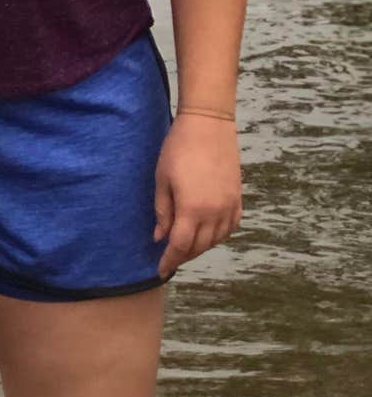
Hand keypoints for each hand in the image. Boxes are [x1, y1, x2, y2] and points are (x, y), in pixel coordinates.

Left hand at [153, 115, 242, 279]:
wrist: (208, 125)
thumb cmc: (178, 149)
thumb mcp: (162, 179)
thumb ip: (163, 211)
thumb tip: (159, 237)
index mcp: (192, 209)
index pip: (179, 245)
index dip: (169, 260)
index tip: (161, 271)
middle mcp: (215, 213)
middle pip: (199, 246)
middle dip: (183, 255)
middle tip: (170, 257)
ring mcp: (229, 207)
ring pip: (215, 240)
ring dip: (200, 246)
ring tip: (186, 245)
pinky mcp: (238, 199)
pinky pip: (229, 228)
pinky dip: (218, 235)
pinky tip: (208, 233)